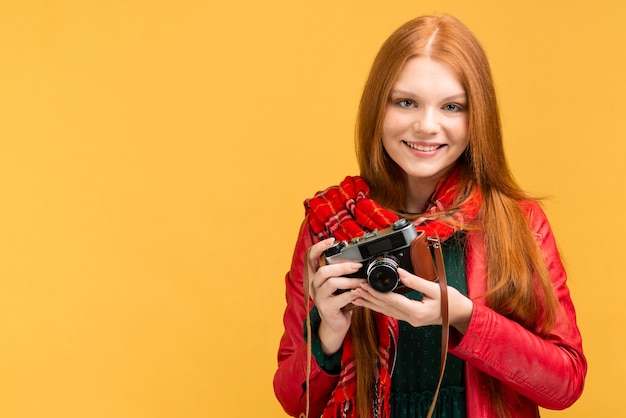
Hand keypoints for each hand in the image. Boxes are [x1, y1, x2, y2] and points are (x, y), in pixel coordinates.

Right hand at [306, 238, 365, 353]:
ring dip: (350, 281)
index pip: (310, 257)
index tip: (331, 241)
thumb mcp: (339, 285)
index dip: (319, 247)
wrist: (336, 324)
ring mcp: (319, 297)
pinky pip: (340, 298)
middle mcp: (314, 286)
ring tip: (362, 282)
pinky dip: (352, 294)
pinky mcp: (326, 308)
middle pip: (323, 270)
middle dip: (342, 267)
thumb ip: (342, 273)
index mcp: (315, 276)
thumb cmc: (339, 301)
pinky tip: (359, 294)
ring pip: (332, 283)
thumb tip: (357, 260)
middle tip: (357, 266)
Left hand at [351, 268, 473, 332]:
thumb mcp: (435, 289)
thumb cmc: (452, 302)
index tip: (365, 284)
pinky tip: (371, 303)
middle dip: (369, 297)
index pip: (391, 301)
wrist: (460, 315)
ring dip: (371, 302)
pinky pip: (391, 312)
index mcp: (417, 312)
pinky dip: (380, 306)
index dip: (376, 292)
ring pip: (386, 311)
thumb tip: (399, 272)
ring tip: (357, 295)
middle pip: (386, 307)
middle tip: (355, 287)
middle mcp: (411, 318)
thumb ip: (416, 281)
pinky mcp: (410, 318)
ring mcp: (410, 320)